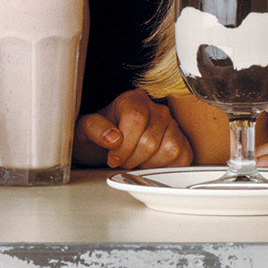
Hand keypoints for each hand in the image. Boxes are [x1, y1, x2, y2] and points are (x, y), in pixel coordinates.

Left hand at [76, 89, 192, 168]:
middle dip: (132, 158)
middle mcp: (157, 109)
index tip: (112, 158)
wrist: (107, 146)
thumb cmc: (98, 136)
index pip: (136, 119)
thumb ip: (94, 128)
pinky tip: (149, 163)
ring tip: (135, 160)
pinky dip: (165, 167)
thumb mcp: (84, 130)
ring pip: (169, 150)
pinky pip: (181, 158)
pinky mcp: (183, 142)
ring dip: (148, 164)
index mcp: (133, 99)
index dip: (123, 145)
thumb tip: (113, 138)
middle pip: (150, 140)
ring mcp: (172, 125)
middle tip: (122, 161)